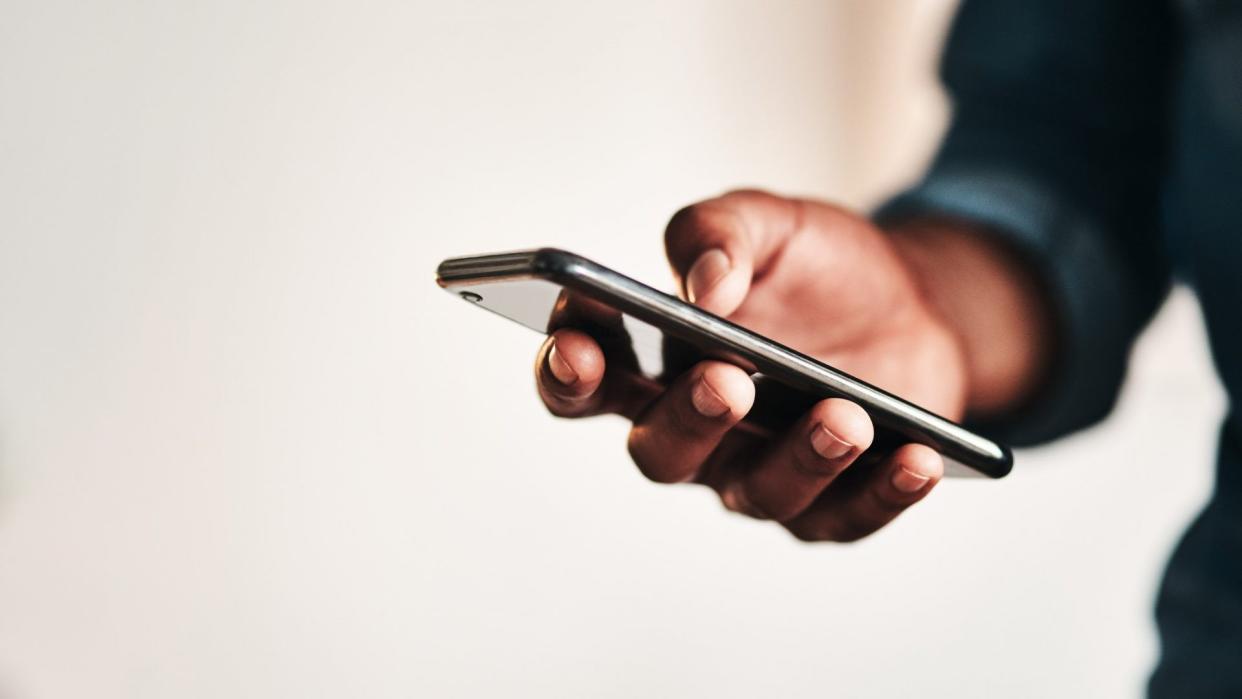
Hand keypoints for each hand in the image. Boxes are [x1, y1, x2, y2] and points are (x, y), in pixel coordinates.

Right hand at [535, 190, 1047, 540]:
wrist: (910, 303)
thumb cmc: (815, 268)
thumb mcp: (769, 222)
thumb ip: (718, 233)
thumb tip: (703, 284)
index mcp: (654, 362)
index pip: (585, 381)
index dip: (567, 372)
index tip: (577, 345)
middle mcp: (694, 430)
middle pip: (660, 452)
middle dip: (687, 421)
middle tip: (724, 382)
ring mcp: (760, 471)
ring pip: (757, 492)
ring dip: (799, 459)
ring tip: (843, 416)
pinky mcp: (832, 503)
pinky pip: (848, 516)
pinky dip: (881, 493)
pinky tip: (915, 459)